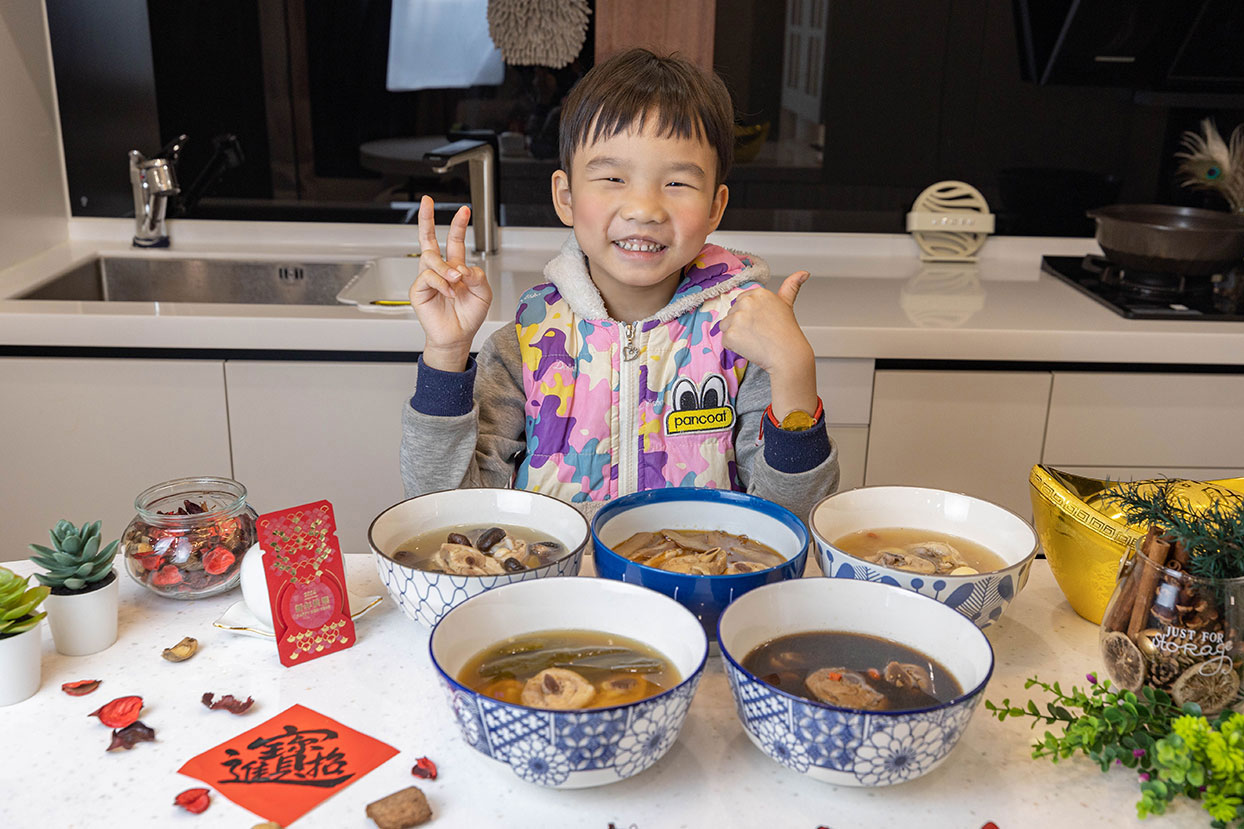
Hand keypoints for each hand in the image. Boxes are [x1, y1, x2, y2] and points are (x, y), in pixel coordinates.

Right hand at [409, 195, 491, 370]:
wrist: (458, 336)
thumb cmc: (468, 316)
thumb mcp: (484, 294)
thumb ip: (478, 276)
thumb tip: (462, 267)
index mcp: (455, 267)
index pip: (454, 240)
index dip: (458, 225)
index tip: (464, 210)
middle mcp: (439, 270)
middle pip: (428, 238)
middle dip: (426, 219)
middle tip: (426, 201)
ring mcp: (427, 279)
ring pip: (430, 257)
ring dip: (445, 267)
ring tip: (456, 280)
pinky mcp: (418, 290)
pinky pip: (428, 277)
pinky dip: (441, 284)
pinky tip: (449, 293)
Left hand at [720, 271, 817, 417]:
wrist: (788, 355)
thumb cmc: (788, 333)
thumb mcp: (787, 304)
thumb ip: (791, 286)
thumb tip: (804, 273)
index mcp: (758, 293)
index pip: (741, 302)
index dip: (750, 315)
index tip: (763, 323)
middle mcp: (746, 302)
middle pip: (732, 313)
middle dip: (742, 325)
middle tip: (761, 333)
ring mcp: (737, 318)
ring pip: (726, 326)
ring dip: (737, 335)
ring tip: (755, 340)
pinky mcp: (731, 334)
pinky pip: (725, 341)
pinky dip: (734, 347)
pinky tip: (750, 347)